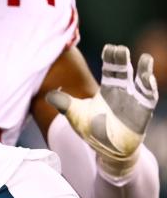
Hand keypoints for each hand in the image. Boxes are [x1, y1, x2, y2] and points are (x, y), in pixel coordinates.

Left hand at [47, 44, 157, 176]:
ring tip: (145, 58)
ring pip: (142, 80)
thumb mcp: (75, 114)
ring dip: (144, 70)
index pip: (110, 67)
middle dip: (122, 59)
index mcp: (107, 88)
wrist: (108, 150)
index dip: (110, 57)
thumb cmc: (92, 129)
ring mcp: (134, 100)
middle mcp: (122, 90)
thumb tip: (47, 95)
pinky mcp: (143, 112)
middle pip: (124, 70)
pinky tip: (148, 79)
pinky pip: (149, 97)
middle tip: (120, 49)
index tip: (109, 47)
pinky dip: (150, 88)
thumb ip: (63, 103)